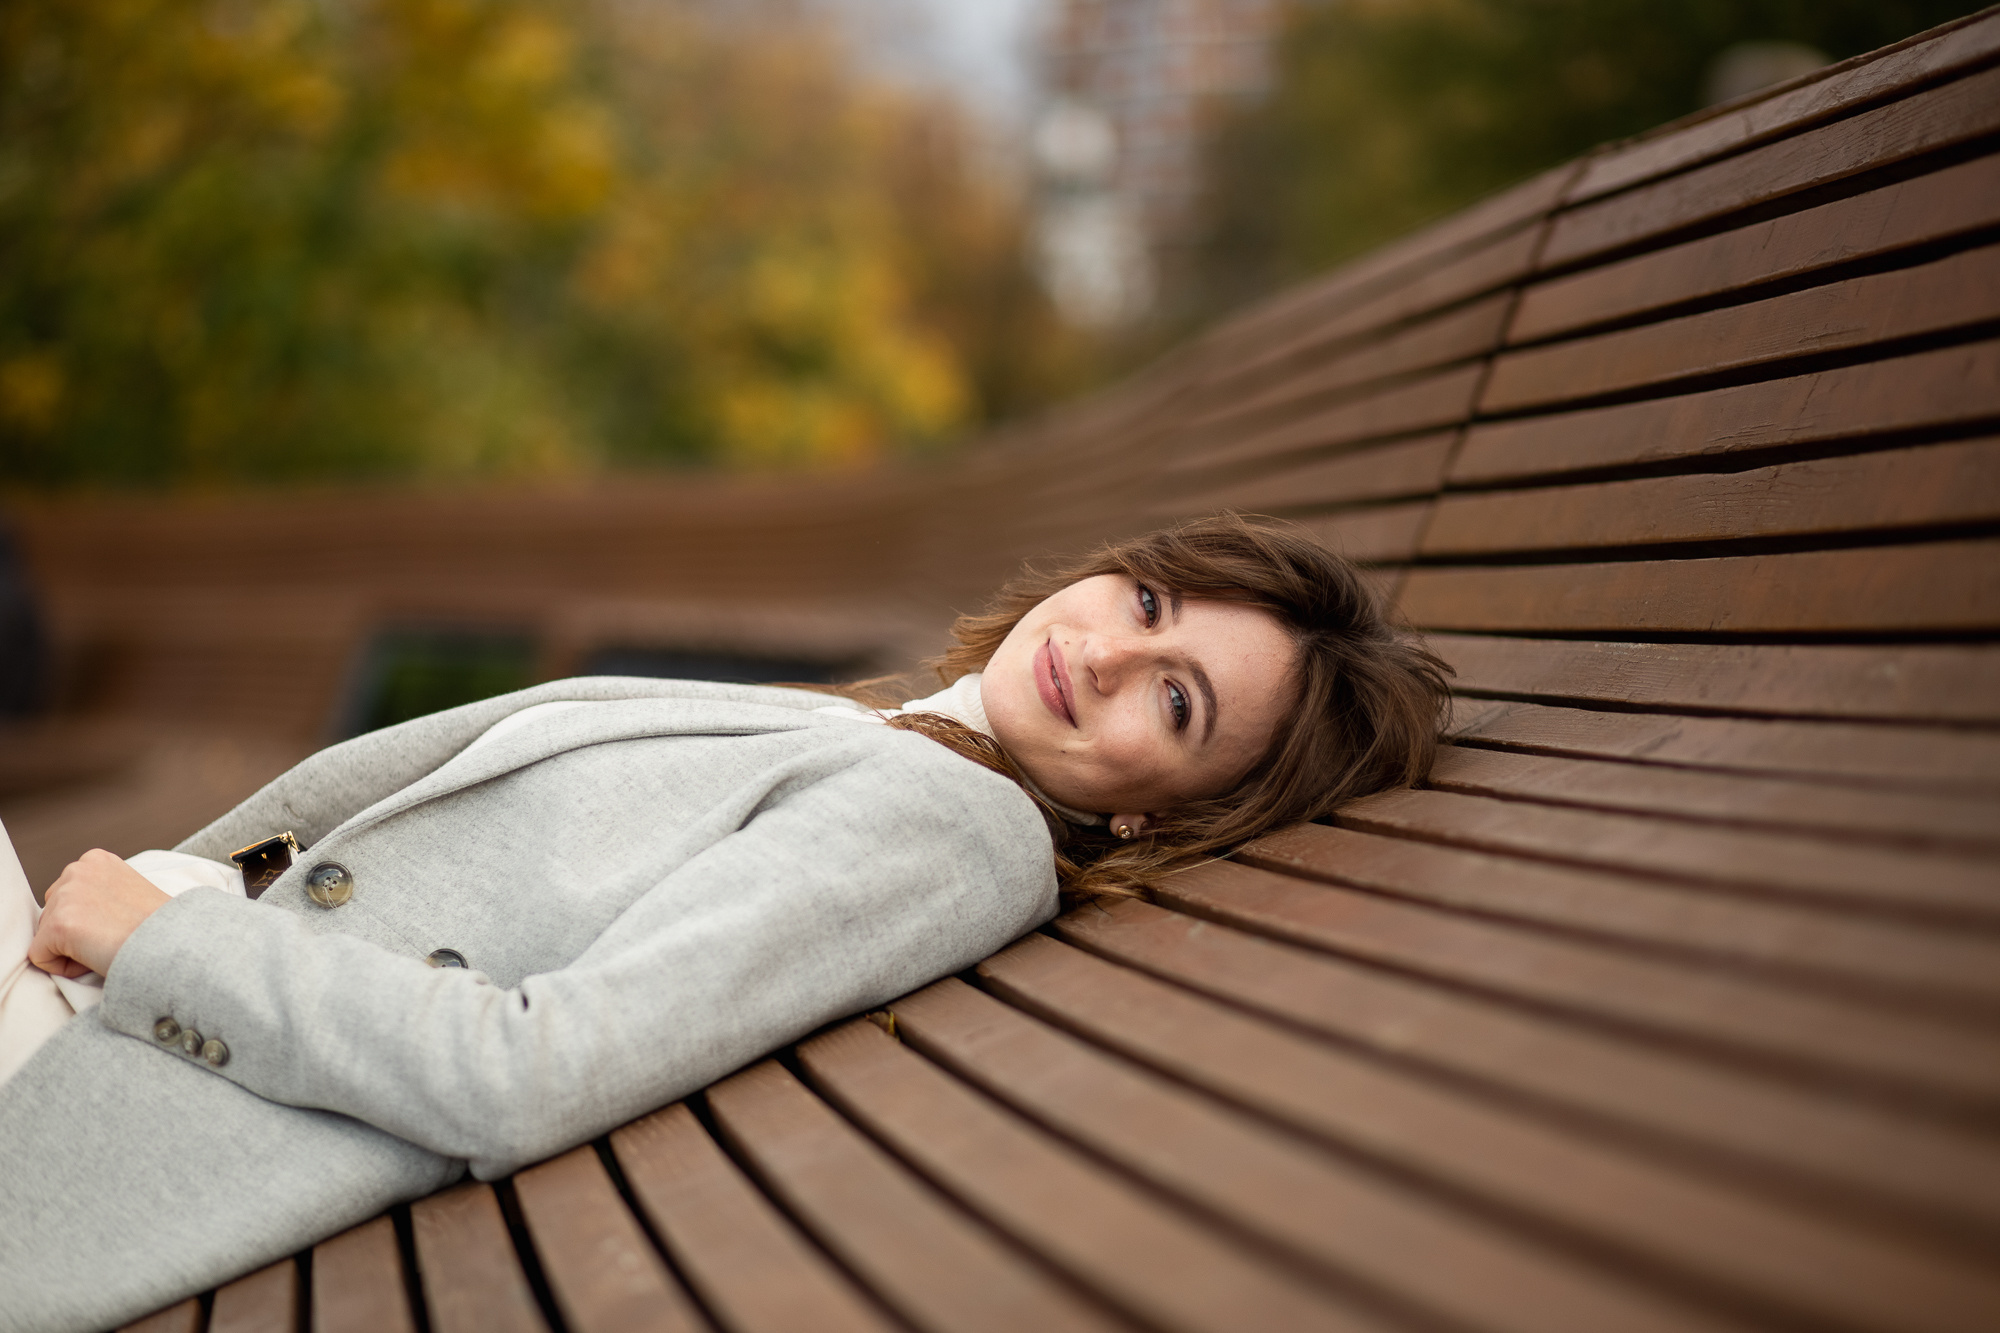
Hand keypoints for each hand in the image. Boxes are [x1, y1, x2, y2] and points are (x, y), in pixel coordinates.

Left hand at [29, 849, 169, 979]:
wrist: (174, 943)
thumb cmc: (160, 926)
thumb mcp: (129, 891)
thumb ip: (100, 893)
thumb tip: (83, 914)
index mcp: (95, 860)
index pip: (68, 896)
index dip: (90, 919)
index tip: (119, 922)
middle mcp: (76, 870)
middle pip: (51, 913)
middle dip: (75, 932)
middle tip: (113, 936)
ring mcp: (65, 897)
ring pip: (45, 936)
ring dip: (72, 949)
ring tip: (108, 945)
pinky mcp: (57, 926)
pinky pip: (41, 957)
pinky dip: (65, 967)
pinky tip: (96, 958)